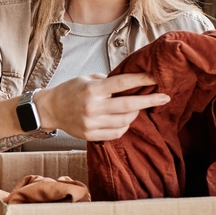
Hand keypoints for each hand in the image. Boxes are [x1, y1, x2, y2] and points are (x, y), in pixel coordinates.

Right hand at [36, 73, 170, 140]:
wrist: (51, 109)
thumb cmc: (70, 91)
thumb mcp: (87, 79)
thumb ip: (108, 81)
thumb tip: (131, 81)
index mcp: (92, 90)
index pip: (122, 83)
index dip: (141, 80)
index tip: (155, 79)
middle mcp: (92, 107)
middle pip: (128, 105)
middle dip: (149, 100)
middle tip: (165, 97)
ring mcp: (91, 123)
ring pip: (125, 121)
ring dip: (135, 113)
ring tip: (138, 107)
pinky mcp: (90, 135)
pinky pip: (116, 133)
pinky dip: (125, 126)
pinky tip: (125, 120)